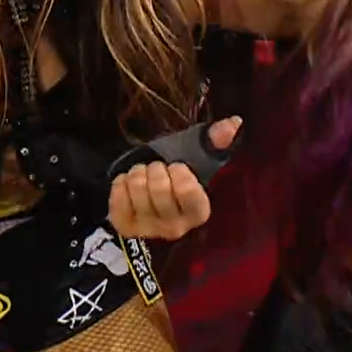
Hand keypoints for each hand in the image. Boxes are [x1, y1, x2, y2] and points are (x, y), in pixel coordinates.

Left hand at [107, 116, 240, 240]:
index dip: (179, 171)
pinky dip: (122, 182)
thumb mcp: (197, 160)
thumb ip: (216, 141)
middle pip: (159, 188)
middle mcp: (175, 227)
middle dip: (156, 169)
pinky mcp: (125, 227)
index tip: (177, 168)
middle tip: (158, 169)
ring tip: (144, 175)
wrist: (147, 198)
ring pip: (138, 188)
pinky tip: (129, 184)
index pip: (187, 190)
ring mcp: (148, 230)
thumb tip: (234, 122)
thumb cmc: (176, 178)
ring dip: (139, 173)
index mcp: (198, 212)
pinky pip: (118, 195)